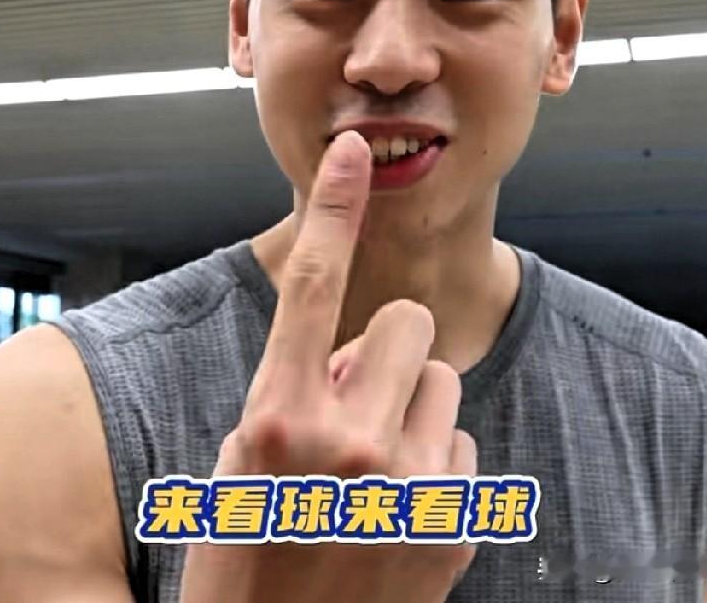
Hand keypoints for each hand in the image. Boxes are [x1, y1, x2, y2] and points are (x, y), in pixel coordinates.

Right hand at [180, 130, 476, 602]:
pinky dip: (434, 469)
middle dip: (386, 353)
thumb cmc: (244, 555)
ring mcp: (408, 490)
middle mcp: (347, 444)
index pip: (313, 286)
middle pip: (409, 325)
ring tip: (371, 472)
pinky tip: (396, 516)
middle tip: (353, 408)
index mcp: (279, 417)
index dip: (332, 209)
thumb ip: (299, 387)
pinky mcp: (454, 527)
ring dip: (410, 412)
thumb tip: (360, 347)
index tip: (349, 151)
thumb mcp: (244, 460)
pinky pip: (462, 449)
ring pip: (441, 385)